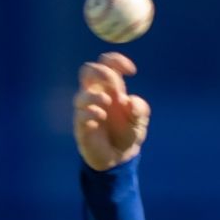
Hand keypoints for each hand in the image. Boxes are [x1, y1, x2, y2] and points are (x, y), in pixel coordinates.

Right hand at [73, 52, 150, 170]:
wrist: (120, 158)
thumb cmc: (128, 134)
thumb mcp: (140, 122)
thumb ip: (140, 109)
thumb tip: (130, 101)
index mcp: (111, 89)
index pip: (106, 64)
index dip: (116, 61)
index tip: (132, 71)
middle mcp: (96, 96)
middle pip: (87, 71)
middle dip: (99, 72)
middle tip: (114, 84)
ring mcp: (87, 111)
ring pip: (80, 95)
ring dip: (94, 95)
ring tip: (107, 102)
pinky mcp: (82, 127)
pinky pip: (79, 115)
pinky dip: (90, 112)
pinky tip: (101, 115)